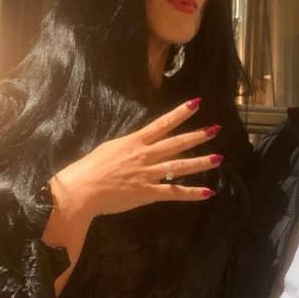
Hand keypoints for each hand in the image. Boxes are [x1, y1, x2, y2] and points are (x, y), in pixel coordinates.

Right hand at [50, 98, 221, 220]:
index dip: (180, 113)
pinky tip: (208, 192)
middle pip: (176, 143)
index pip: (162, 124)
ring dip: (201, 162)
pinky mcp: (147, 192)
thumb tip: (136, 144)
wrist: (80, 190)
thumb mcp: (109, 149)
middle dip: (197, 136)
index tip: (196, 104)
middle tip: (216, 129)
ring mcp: (147, 174)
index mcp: (134, 142)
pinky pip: (174, 193)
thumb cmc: (89, 169)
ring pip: (179, 166)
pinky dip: (192, 193)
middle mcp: (144, 155)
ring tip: (219, 158)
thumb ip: (127, 147)